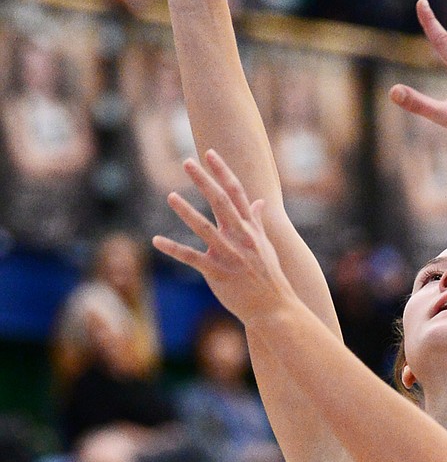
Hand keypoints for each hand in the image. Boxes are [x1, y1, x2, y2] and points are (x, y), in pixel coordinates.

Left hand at [153, 149, 295, 326]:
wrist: (275, 308)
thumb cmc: (270, 276)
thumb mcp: (266, 245)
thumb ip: (257, 222)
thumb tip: (258, 202)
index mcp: (251, 228)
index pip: (236, 192)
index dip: (222, 171)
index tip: (210, 153)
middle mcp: (241, 237)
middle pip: (221, 202)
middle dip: (204, 181)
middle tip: (188, 162)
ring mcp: (230, 255)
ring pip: (204, 228)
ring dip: (186, 211)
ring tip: (171, 196)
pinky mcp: (218, 273)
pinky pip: (191, 258)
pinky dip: (173, 248)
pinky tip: (156, 240)